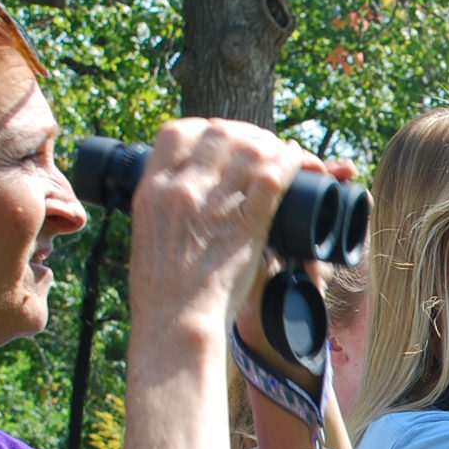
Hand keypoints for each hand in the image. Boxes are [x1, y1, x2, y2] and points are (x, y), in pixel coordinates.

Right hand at [130, 120, 321, 335]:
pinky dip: (291, 164)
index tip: (222, 138)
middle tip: (262, 146)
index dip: (205, 128)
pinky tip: (300, 163)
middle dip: (247, 134)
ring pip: (251, 149)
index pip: (176, 132)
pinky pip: (274, 178)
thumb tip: (180, 193)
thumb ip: (163, 208)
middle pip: (220, 134)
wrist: (175, 321)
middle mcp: (181, 190)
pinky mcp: (246, 225)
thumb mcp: (148, 234)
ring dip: (273, 145)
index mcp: (151, 189)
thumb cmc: (162, 289)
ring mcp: (214, 206)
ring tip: (284, 155)